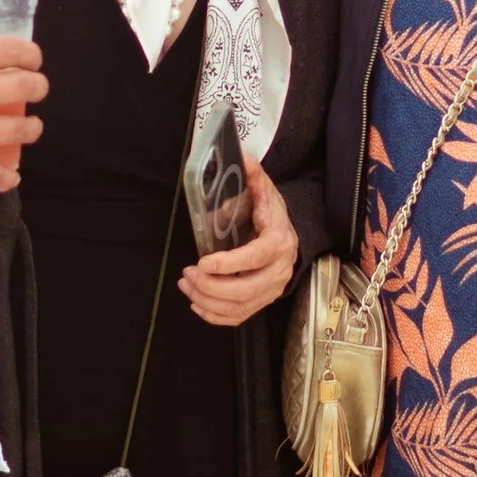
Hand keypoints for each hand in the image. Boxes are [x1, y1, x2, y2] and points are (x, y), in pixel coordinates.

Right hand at [0, 35, 44, 191]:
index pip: (4, 50)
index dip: (29, 53)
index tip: (33, 59)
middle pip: (23, 87)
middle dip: (39, 88)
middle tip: (37, 91)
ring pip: (19, 130)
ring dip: (31, 129)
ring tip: (29, 129)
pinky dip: (7, 176)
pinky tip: (10, 176)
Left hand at [178, 156, 299, 326]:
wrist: (289, 235)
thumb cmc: (271, 215)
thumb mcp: (265, 192)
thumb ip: (254, 178)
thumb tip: (245, 159)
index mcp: (279, 243)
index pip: (256, 257)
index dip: (231, 263)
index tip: (204, 262)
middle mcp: (279, 271)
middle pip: (247, 290)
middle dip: (213, 286)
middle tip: (189, 274)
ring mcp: (271, 290)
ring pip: (240, 307)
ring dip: (208, 300)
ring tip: (187, 284)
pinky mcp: (262, 301)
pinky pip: (239, 317)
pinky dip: (215, 316)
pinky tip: (197, 304)